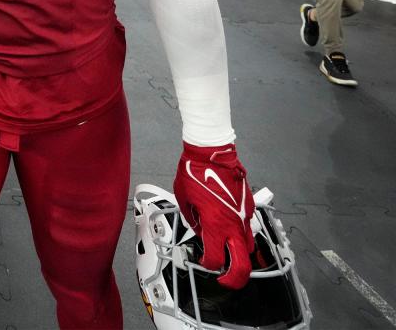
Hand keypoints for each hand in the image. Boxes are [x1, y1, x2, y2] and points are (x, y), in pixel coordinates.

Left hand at [173, 142, 255, 288]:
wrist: (210, 153)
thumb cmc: (195, 172)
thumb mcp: (183, 200)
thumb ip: (193, 220)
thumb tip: (199, 229)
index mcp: (214, 225)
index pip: (215, 260)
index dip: (208, 265)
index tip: (204, 262)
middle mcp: (233, 224)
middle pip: (243, 264)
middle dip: (236, 278)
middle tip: (227, 279)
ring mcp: (244, 215)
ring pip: (249, 247)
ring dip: (239, 254)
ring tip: (227, 251)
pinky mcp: (249, 206)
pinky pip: (248, 227)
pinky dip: (240, 233)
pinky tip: (228, 226)